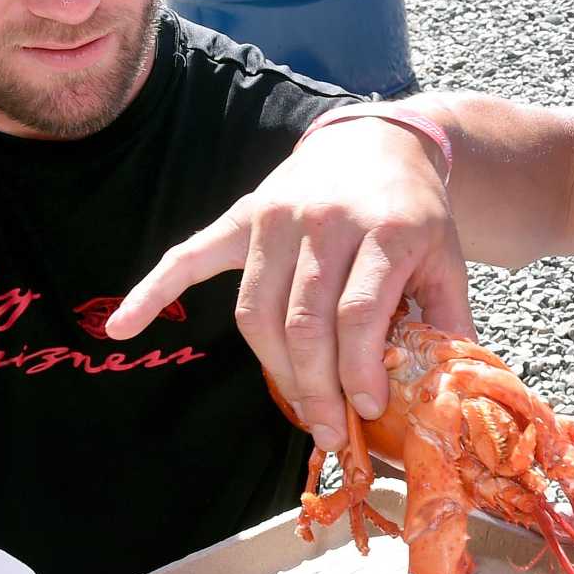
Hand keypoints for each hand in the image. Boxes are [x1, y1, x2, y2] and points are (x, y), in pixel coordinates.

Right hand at [106, 116, 472, 451]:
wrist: (379, 141)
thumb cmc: (414, 213)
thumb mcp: (447, 259)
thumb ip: (448, 321)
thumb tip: (452, 394)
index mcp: (384, 230)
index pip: (358, 313)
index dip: (358, 370)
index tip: (367, 410)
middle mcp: (324, 221)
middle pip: (303, 321)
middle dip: (315, 388)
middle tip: (331, 432)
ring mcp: (276, 217)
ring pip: (257, 311)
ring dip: (274, 371)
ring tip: (300, 409)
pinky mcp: (242, 216)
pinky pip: (189, 256)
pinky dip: (153, 291)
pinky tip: (122, 327)